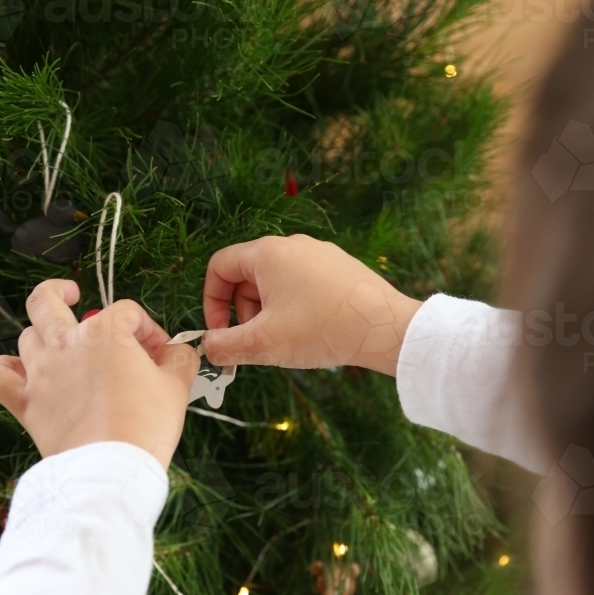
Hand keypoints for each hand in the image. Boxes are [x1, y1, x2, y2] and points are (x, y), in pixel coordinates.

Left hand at [0, 280, 198, 468]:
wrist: (112, 467)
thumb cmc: (146, 424)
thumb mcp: (177, 386)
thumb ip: (179, 359)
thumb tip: (178, 351)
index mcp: (106, 333)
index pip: (126, 312)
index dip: (147, 328)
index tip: (160, 352)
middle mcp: (66, 343)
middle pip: (46, 301)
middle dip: (60, 291)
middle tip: (72, 294)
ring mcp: (41, 372)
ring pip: (27, 335)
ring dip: (42, 336)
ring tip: (60, 347)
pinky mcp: (26, 403)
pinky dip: (3, 369)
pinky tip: (17, 372)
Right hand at [202, 234, 420, 373]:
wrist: (386, 328)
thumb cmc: (323, 330)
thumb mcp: (265, 343)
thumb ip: (226, 346)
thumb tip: (207, 349)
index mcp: (267, 253)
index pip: (219, 267)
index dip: (211, 302)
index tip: (221, 333)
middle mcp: (292, 245)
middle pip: (248, 275)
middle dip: (242, 312)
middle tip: (254, 343)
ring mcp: (320, 254)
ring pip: (276, 282)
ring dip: (268, 312)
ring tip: (283, 341)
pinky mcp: (341, 268)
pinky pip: (303, 284)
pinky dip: (294, 308)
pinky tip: (310, 333)